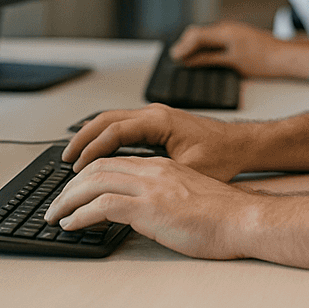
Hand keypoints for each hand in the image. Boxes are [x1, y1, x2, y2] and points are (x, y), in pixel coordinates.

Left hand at [45, 155, 252, 259]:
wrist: (245, 219)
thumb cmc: (225, 216)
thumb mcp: (188, 199)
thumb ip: (165, 199)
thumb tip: (145, 215)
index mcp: (163, 167)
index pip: (114, 161)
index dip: (87, 174)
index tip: (74, 190)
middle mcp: (153, 170)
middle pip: (97, 167)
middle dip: (70, 185)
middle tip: (55, 204)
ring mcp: (150, 187)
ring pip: (93, 182)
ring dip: (67, 200)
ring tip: (54, 216)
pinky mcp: (149, 208)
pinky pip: (102, 206)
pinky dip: (79, 214)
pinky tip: (71, 225)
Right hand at [62, 104, 250, 180]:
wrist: (243, 145)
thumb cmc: (223, 156)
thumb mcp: (188, 171)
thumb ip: (157, 178)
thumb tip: (128, 193)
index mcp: (159, 121)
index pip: (114, 130)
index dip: (92, 150)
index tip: (75, 167)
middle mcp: (155, 114)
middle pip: (106, 120)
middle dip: (82, 139)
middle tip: (64, 160)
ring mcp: (156, 117)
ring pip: (113, 120)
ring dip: (92, 137)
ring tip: (74, 157)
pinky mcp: (158, 125)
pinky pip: (124, 126)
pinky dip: (106, 138)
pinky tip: (98, 154)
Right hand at [171, 21, 308, 78]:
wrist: (284, 57)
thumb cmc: (262, 60)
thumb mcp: (231, 62)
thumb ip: (208, 60)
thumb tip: (189, 61)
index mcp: (224, 31)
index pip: (196, 35)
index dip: (183, 47)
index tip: (174, 58)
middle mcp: (227, 27)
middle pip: (198, 32)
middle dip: (186, 44)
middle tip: (176, 58)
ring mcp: (232, 30)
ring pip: (206, 34)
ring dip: (195, 44)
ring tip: (186, 58)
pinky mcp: (237, 36)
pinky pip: (215, 37)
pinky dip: (206, 45)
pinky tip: (204, 55)